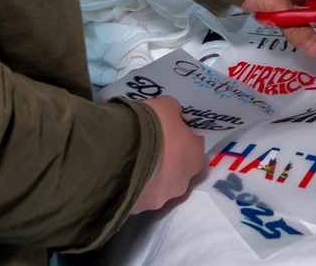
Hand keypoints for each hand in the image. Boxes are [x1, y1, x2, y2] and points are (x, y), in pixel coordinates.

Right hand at [129, 95, 204, 213]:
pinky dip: (131, 187)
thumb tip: (173, 115)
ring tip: (130, 162)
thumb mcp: (166, 106)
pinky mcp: (138, 209)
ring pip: (156, 187)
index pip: (193, 147)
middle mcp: (182, 184)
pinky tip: (120, 174)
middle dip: (164, 161)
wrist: (122, 150)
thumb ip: (173, 112)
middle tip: (147, 147)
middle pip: (176, 170)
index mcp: (195, 159)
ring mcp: (160, 199)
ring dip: (148, 177)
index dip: (180, 138)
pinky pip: (136, 196)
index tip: (167, 132)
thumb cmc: (152, 126)